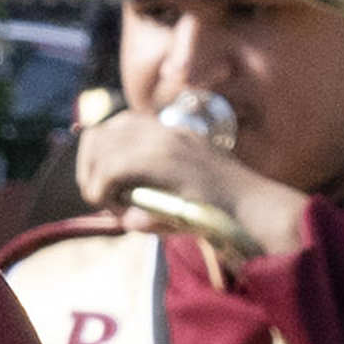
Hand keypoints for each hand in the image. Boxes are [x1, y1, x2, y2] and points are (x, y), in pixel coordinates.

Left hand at [69, 101, 312, 259]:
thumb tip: (126, 217)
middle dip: (88, 168)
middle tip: (102, 200)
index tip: (105, 186)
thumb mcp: (182, 200)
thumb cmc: (224, 212)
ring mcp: (165, 141)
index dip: (99, 155)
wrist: (255, 211)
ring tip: (112, 206)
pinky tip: (119, 210)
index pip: (115, 126)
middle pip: (98, 133)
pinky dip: (104, 191)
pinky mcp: (164, 159)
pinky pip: (111, 168)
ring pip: (100, 149)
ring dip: (95, 181)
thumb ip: (152, 203)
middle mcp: (164, 130)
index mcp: (170, 133)